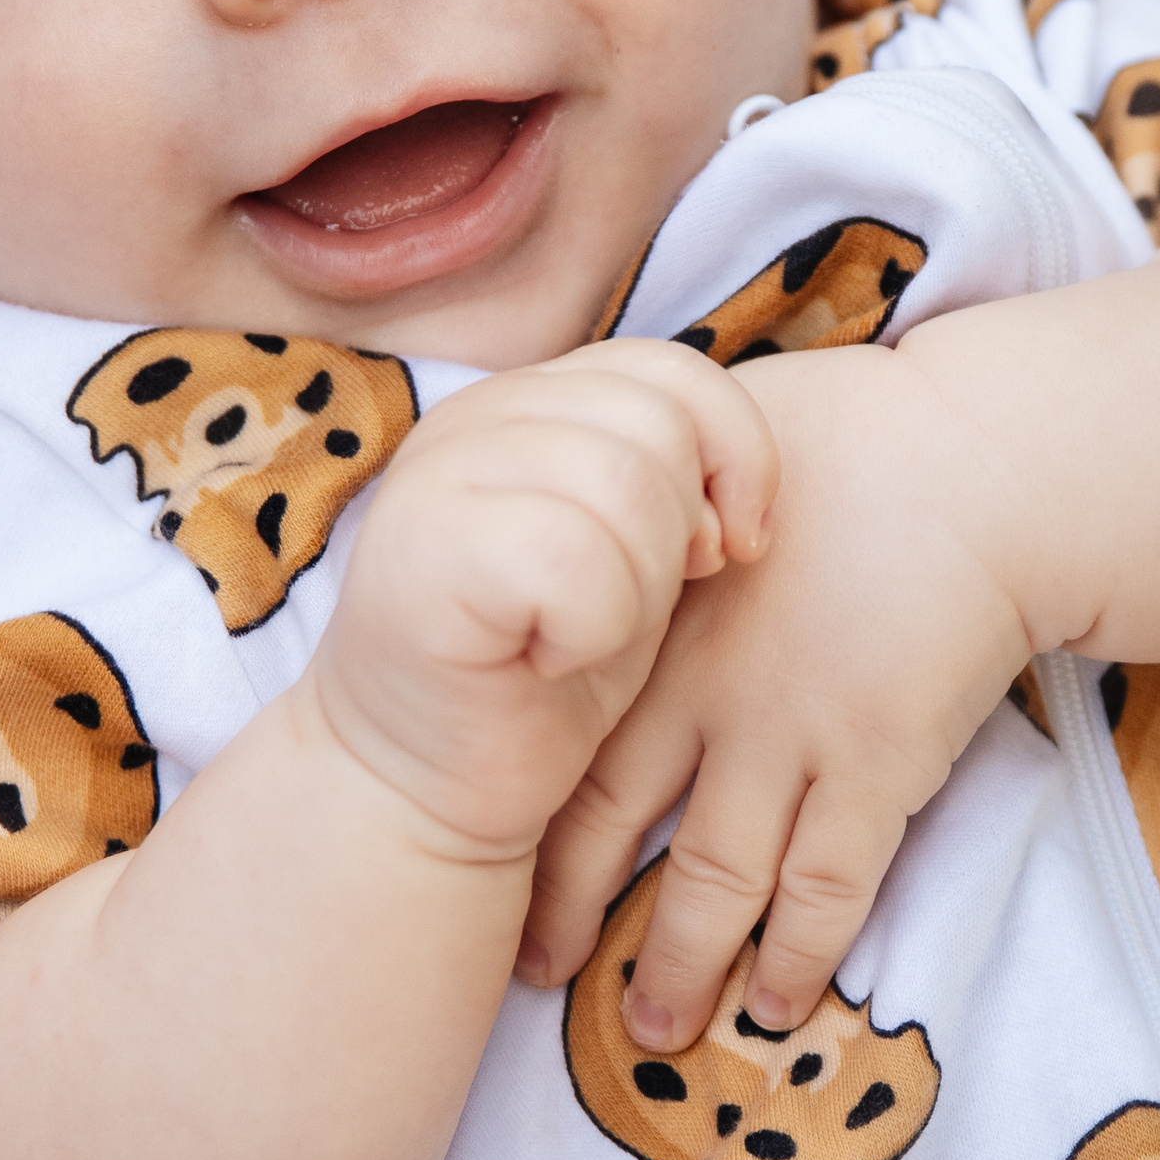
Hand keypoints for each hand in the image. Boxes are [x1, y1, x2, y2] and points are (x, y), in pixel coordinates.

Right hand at [311, 339, 778, 865]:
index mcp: (527, 400)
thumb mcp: (633, 557)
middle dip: (675, 538)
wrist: (426, 787)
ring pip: (626, 486)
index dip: (732, 457)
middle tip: (618, 613)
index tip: (726, 552)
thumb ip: (677, 484)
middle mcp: (474, 416)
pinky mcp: (425, 549)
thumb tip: (734, 503)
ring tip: (573, 636)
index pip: (674, 372)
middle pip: (659, 426)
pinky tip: (543, 661)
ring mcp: (437, 475)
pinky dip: (588, 630)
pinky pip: (577, 559)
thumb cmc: (539, 674)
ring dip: (632, 591)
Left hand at [518, 340, 1032, 1048]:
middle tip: (538, 974)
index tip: (492, 866)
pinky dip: (798, 953)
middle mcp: (700, 692)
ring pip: (713, 881)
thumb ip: (648, 520)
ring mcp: (787, 736)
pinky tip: (776, 1004)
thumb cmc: (847, 442)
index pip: (560, 738)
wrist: (975, 465)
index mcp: (650, 617)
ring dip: (680, 965)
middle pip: (607, 826)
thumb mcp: (707, 461)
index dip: (524, 818)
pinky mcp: (874, 767)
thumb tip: (593, 537)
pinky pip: (825, 887)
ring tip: (656, 1031)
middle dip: (572, 912)